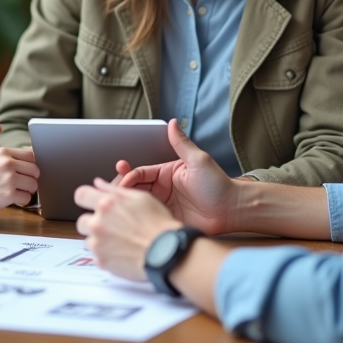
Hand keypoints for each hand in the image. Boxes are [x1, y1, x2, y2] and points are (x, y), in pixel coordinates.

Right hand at [0, 147, 38, 221]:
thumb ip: (7, 160)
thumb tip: (30, 162)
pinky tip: (12, 200)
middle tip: (21, 185)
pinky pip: (27, 198)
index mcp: (3, 152)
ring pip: (34, 184)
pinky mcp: (8, 194)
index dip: (30, 166)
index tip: (27, 173)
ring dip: (27, 191)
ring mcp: (9, 178)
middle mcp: (7, 163)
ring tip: (15, 193)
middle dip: (30, 179)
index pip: (31, 155)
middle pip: (35, 170)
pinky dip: (22, 201)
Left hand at [74, 179, 182, 281]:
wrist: (167, 252)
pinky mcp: (102, 262)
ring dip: (99, 240)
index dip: (86, 198)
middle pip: (82, 221)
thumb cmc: (158, 224)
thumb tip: (98, 183)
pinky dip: (106, 255)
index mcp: (106, 204)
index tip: (91, 203)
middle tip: (111, 227)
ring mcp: (98, 244)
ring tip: (120, 241)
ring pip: (88, 240)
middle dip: (93, 222)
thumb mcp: (141, 198)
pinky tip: (122, 252)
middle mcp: (98, 223)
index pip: (81, 195)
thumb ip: (115, 189)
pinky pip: (96, 256)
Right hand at [116, 118, 236, 235]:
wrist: (231, 211)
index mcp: (166, 173)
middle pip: (135, 188)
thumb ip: (182, 143)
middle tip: (111, 192)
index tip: (122, 180)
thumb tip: (172, 122)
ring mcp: (163, 205)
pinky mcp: (167, 220)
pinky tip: (128, 221)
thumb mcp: (198, 160)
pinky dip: (136, 219)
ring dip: (126, 205)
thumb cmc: (218, 184)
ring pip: (138, 204)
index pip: (140, 172)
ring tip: (114, 206)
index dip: (129, 176)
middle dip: (121, 189)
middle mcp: (162, 189)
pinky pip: (148, 219)